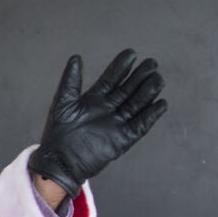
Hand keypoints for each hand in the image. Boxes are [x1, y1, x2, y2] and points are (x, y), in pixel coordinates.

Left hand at [28, 49, 167, 198]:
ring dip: (148, 92)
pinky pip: (140, 125)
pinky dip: (151, 115)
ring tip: (157, 79)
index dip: (121, 66)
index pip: (111, 79)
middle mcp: (108, 109)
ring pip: (136, 104)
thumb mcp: (62, 103)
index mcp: (94, 99)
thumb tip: (75, 57)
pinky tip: (160, 104)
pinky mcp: (122, 139)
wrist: (58, 162)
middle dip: (139, 76)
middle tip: (151, 63)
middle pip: (128, 89)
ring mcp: (116, 124)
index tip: (131, 53)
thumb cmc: (57, 134)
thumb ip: (71, 81)